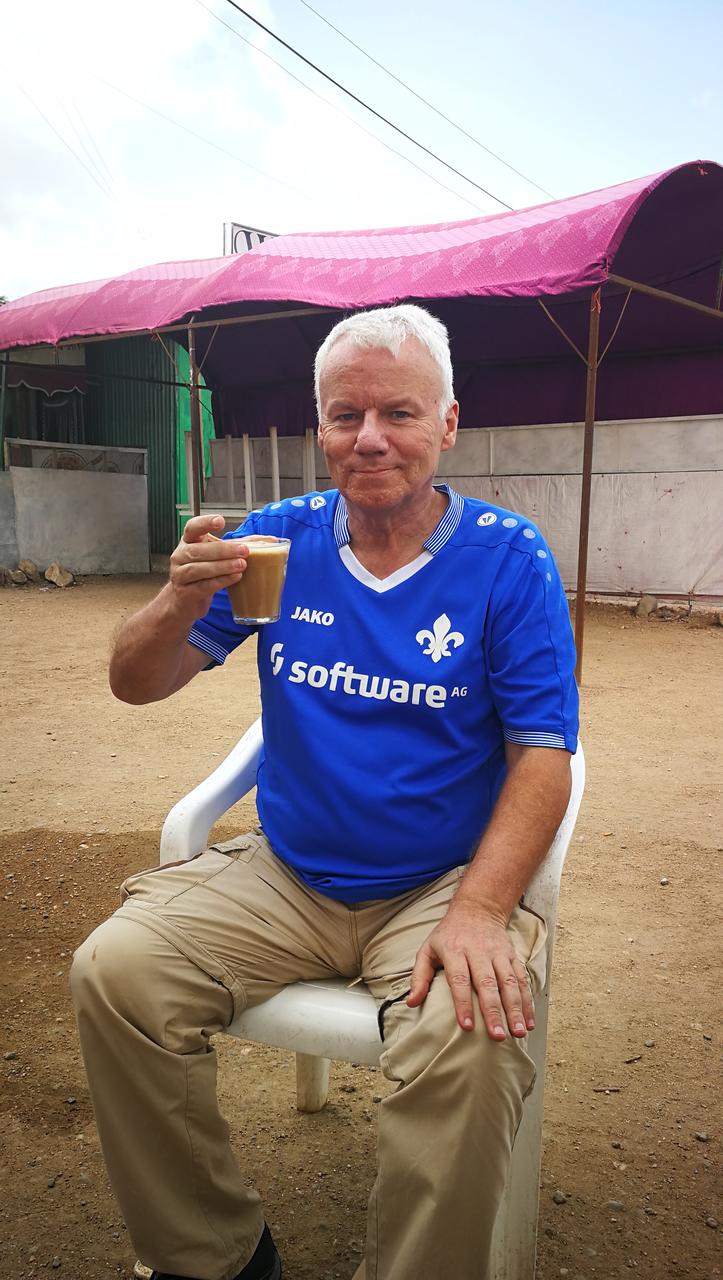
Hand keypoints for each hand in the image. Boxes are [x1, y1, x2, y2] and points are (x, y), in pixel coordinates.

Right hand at [168, 515, 248, 621]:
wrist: (186, 601)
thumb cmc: (203, 574)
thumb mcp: (217, 557)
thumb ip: (239, 546)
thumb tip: (270, 540)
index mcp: (188, 542)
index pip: (192, 527)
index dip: (204, 523)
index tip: (220, 521)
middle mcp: (180, 556)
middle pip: (199, 550)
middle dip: (223, 550)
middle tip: (244, 550)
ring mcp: (179, 575)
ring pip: (199, 568)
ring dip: (222, 566)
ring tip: (241, 565)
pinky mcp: (185, 593)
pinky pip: (203, 586)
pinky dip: (220, 581)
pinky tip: (235, 578)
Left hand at [407, 898, 535, 1040]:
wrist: (477, 909)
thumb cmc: (449, 935)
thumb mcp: (428, 949)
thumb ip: (419, 977)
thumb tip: (412, 1003)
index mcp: (454, 950)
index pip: (459, 979)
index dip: (463, 1003)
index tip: (467, 1026)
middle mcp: (478, 951)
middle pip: (487, 983)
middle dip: (494, 1011)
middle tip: (497, 1036)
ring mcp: (498, 953)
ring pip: (509, 983)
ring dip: (516, 1009)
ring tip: (518, 1032)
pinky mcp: (512, 955)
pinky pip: (521, 979)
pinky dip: (527, 1001)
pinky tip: (529, 1021)